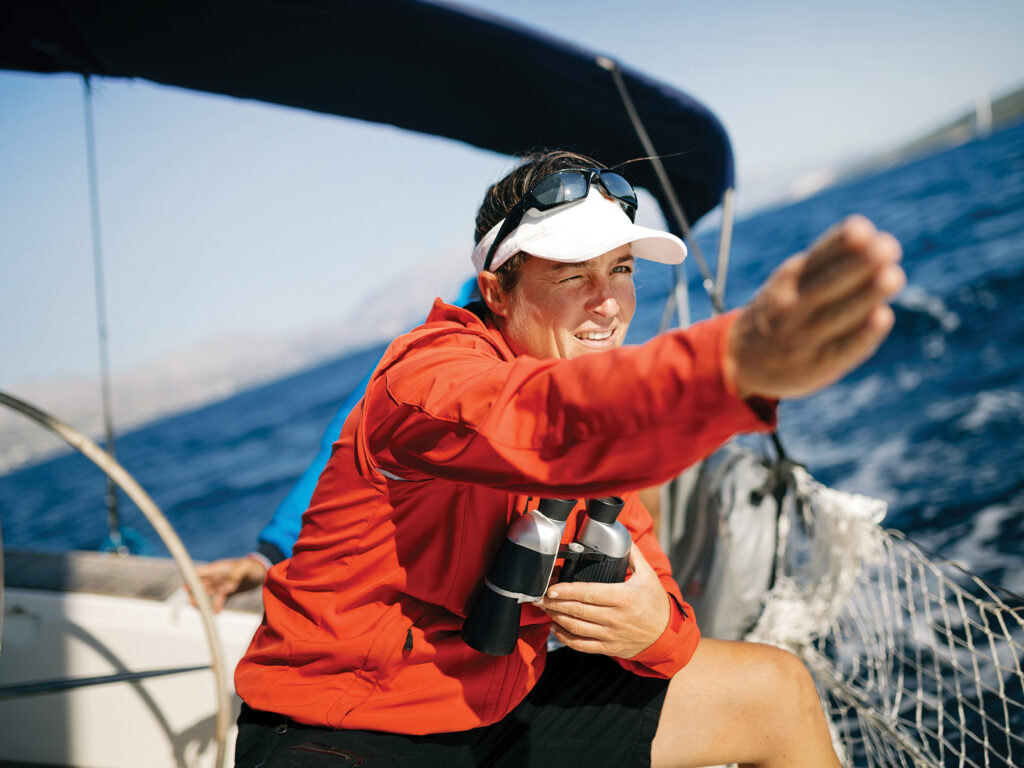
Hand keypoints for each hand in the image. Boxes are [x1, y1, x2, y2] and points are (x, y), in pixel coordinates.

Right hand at [188, 555, 267, 612]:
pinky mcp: (228, 592)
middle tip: (192, 602)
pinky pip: (219, 600)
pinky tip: (217, 613)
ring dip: (203, 601)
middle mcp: (216, 577)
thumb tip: (226, 588)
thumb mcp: (245, 568)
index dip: (190, 578)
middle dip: (194, 593)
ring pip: (207, 593)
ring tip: (201, 610)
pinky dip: (216, 606)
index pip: (199, 572)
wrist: (261, 570)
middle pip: (200, 585)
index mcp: (217, 568)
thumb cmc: (252, 566)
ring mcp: (221, 585)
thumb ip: (235, 575)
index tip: (186, 588)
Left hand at [535, 544, 669, 658]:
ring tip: (544, 608)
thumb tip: (621, 534)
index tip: (551, 588)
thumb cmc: (656, 602)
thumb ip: (633, 555)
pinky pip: (582, 646)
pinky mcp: (609, 648)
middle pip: (578, 611)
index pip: (590, 594)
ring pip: (577, 628)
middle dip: (555, 604)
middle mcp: (616, 618)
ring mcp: (611, 635)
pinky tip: (554, 628)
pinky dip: (565, 638)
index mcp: (624, 597)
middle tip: (538, 597)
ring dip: (556, 619)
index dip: (568, 591)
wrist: (668, 635)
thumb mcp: (649, 575)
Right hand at [727, 215, 904, 399]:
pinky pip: (841, 350)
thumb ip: (828, 262)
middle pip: (828, 285)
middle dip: (858, 266)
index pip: (816, 259)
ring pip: (837, 315)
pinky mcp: (816, 367)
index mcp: (788, 280)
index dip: (839, 244)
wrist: (740, 361)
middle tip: (888, 247)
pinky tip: (882, 317)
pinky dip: (862, 335)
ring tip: (894, 276)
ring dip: (866, 296)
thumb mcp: (791, 281)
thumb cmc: (781, 311)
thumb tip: (875, 239)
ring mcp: (803, 339)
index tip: (862, 228)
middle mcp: (792, 308)